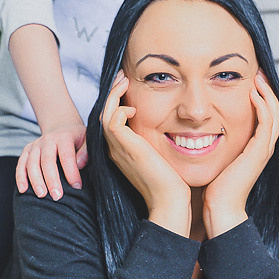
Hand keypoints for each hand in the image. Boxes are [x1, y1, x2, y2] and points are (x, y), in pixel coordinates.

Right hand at [16, 120, 87, 198]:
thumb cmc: (76, 137)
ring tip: (41, 195)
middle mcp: (47, 140)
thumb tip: (80, 164)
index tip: (77, 186)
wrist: (61, 126)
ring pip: (32, 163)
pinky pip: (21, 164)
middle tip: (57, 196)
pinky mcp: (27, 150)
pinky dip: (20, 177)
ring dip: (36, 180)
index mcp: (64, 137)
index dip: (71, 172)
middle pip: (47, 161)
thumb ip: (86, 151)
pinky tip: (23, 189)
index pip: (66, 156)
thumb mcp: (87, 139)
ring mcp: (35, 145)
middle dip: (51, 180)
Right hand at [102, 71, 191, 235]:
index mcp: (123, 150)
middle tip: (122, 77)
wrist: (170, 201)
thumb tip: (173, 124)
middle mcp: (116, 148)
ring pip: (105, 114)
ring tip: (124, 81)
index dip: (117, 101)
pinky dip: (118, 108)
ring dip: (114, 95)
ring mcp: (118, 148)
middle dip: (113, 93)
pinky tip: (133, 108)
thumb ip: (159, 141)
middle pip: (105, 113)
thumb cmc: (173, 182)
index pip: (113, 119)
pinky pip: (111, 120)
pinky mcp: (124, 147)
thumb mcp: (163, 155)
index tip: (128, 86)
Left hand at [202, 70, 278, 238]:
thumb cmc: (213, 185)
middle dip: (267, 89)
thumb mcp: (216, 156)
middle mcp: (263, 146)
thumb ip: (215, 140)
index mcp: (255, 146)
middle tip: (258, 72)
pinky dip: (263, 105)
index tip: (250, 79)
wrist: (219, 207)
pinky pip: (268, 122)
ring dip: (268, 92)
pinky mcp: (260, 151)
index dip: (262, 96)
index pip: (266, 114)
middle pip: (275, 109)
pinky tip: (253, 93)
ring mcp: (264, 148)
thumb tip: (198, 125)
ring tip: (258, 77)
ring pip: (275, 112)